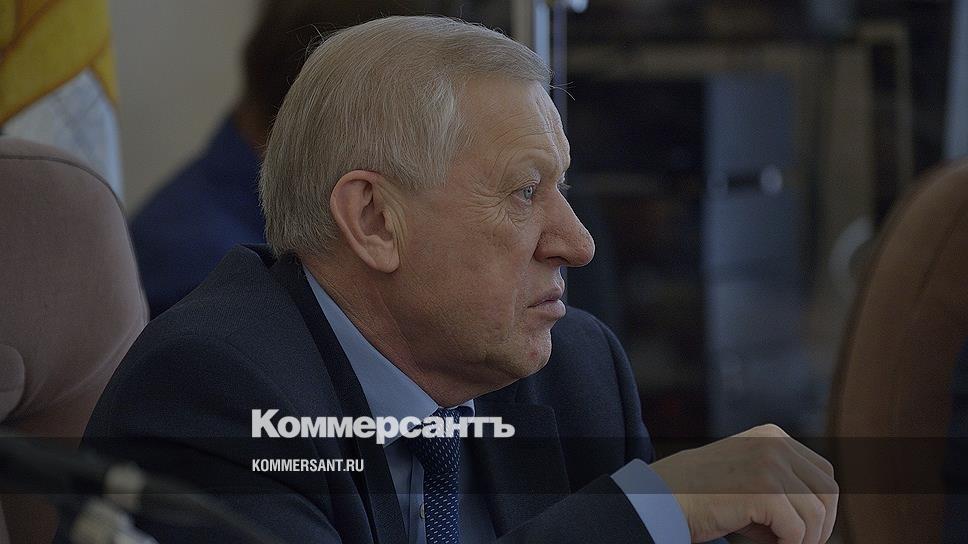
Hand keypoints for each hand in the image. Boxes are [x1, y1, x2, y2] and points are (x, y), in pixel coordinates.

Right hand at [650, 424, 837, 543]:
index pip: (824, 473)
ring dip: (803, 539)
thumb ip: (782, 485)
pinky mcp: (764, 490)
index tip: (805, 531)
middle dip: (820, 525)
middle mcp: (774, 443)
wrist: (661, 499)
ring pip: (816, 514)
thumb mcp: (748, 477)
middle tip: (797, 543)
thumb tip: (820, 520)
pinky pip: (797, 531)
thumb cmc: (702, 497)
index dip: (821, 507)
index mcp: (772, 435)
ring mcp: (769, 464)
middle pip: (828, 491)